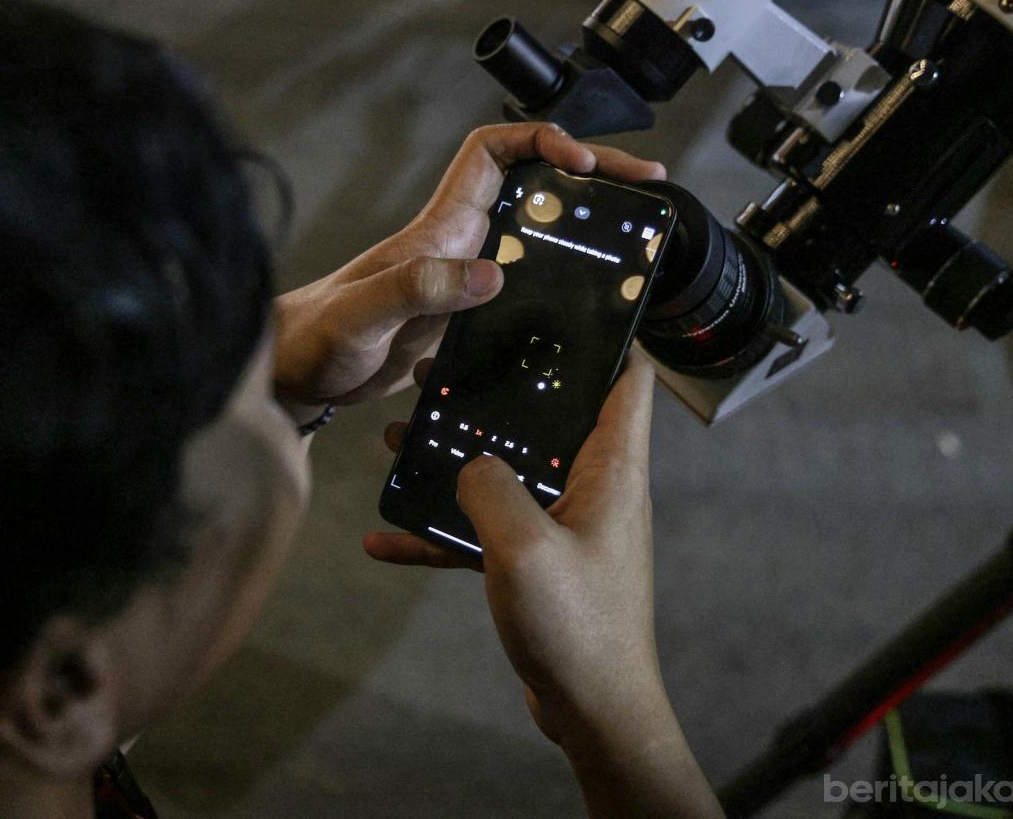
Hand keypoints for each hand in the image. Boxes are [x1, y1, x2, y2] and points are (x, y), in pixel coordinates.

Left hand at [272, 124, 664, 408]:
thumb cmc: (313, 342)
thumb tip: (489, 274)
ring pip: (533, 234)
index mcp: (437, 231)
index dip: (540, 141)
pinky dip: (560, 280)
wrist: (291, 379)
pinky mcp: (460, 320)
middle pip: (531, 188)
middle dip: (590, 176)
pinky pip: (522, 286)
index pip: (492, 153)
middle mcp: (455, 247)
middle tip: (645, 185)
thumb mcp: (363, 316)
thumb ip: (417, 290)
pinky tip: (587, 301)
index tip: (583, 161)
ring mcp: (460, 282)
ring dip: (582, 226)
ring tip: (637, 233)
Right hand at [366, 356, 662, 737]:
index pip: (626, 380)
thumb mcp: (523, 548)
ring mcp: (566, 525)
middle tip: (442, 369)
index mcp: (611, 470)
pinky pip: (485, 531)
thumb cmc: (578, 627)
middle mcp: (594, 488)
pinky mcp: (540, 562)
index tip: (561, 302)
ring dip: (456, 457)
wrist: (593, 711)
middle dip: (496, 391)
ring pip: (508, 470)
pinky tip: (386, 538)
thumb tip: (471, 464)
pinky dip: (442, 530)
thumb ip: (490, 488)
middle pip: (549, 417)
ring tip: (398, 438)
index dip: (605, 335)